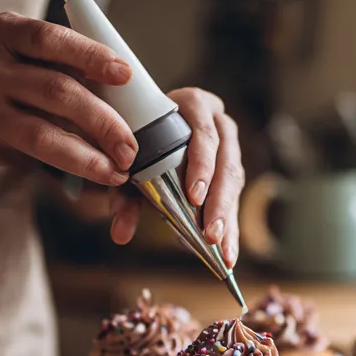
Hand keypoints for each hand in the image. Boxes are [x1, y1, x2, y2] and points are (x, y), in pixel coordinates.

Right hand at [0, 11, 137, 186]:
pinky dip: (64, 167)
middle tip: (131, 146)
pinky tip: (89, 175)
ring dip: (87, 156)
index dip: (91, 56)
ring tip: (116, 171)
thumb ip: (55, 65)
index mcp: (6, 32)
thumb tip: (121, 97)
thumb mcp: (10, 50)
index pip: (53, 40)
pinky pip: (29, 157)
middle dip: (103, 122)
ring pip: (43, 134)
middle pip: (57, 91)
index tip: (125, 75)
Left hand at [109, 88, 243, 267]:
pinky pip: (235, 198)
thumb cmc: (140, 140)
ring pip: (235, 182)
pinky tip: (227, 250)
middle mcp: (219, 123)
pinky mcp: (233, 169)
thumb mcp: (129, 165)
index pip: (205, 133)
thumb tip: (120, 234)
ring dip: (227, 217)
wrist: (146, 129)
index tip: (194, 196)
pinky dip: (230, 225)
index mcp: (195, 105)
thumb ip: (124, 196)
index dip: (202, 164)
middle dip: (219, 202)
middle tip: (210, 233)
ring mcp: (230, 147)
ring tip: (221, 248)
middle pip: (226, 162)